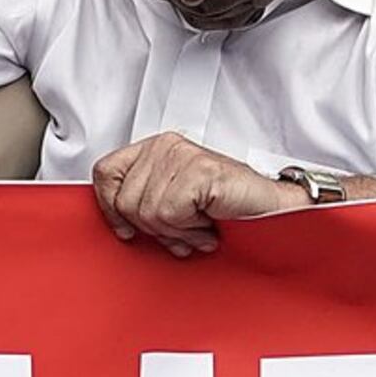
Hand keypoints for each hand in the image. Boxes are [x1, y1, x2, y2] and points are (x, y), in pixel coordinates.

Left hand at [91, 131, 303, 256]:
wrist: (270, 212)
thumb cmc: (227, 210)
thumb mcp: (172, 207)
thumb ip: (142, 204)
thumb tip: (117, 222)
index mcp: (154, 150)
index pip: (105, 173)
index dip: (111, 207)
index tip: (127, 229)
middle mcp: (165, 146)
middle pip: (125, 201)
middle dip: (155, 228)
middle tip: (184, 228)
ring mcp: (181, 155)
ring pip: (147, 212)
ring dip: (178, 230)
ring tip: (200, 224)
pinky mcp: (198, 170)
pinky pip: (169, 213)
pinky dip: (190, 228)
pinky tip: (208, 223)